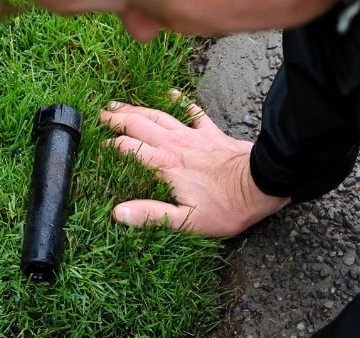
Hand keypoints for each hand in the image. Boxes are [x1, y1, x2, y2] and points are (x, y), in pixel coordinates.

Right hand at [100, 93, 289, 237]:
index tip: (97, 145)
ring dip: (137, 109)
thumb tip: (118, 213)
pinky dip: (179, 101)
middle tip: (100, 116)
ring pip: (158, 116)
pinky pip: (192, 111)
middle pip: (139, 126)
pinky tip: (171, 93)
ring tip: (119, 104)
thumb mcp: (186, 221)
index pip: (128, 150)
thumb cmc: (227, 207)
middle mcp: (174, 146)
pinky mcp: (211, 133)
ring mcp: (193, 136)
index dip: (110, 147)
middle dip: (117, 119)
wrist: (262, 183)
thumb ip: (150, 215)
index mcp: (165, 166)